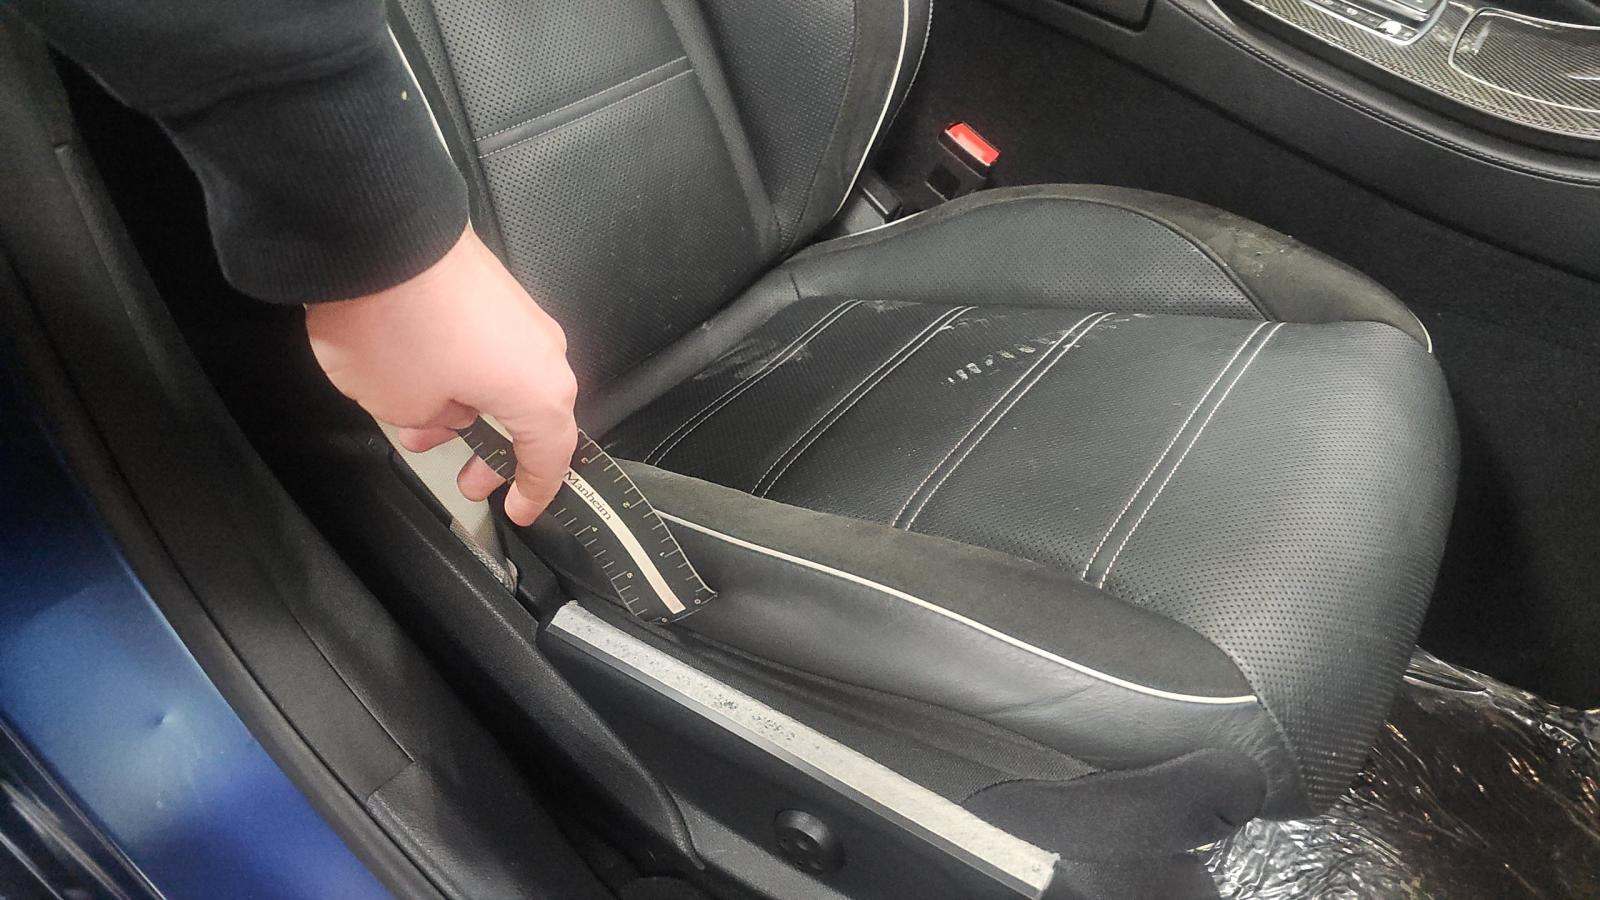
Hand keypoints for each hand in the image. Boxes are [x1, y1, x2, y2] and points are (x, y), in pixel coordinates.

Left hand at [306, 226, 577, 525]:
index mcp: (539, 392)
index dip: (536, 491)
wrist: (377, 232)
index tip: (523, 509)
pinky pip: (488, 345)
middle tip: (472, 480)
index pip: (551, 458)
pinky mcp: (491, 287)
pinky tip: (417, 381)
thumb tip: (443, 408)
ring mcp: (519, 313)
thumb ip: (434, 421)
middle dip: (496, 453)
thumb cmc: (398, 325)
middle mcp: (542, 350)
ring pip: (505, 379)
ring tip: (420, 428)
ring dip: (469, 411)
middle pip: (531, 416)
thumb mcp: (405, 406)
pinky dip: (462, 373)